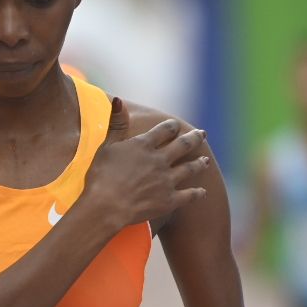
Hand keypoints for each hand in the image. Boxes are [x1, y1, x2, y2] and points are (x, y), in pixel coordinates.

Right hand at [82, 97, 209, 231]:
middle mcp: (159, 160)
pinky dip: (197, 193)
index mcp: (144, 145)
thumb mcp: (106, 145)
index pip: (165, 130)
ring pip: (190, 169)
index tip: (176, 125)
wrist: (105, 207)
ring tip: (206, 160)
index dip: (172, 126)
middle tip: (202, 134)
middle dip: (194, 138)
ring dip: (199, 163)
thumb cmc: (100, 176)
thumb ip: (116, 123)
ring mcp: (167, 180)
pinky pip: (189, 195)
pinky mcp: (169, 200)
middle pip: (183, 145)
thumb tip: (118, 99)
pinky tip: (202, 192)